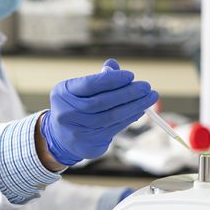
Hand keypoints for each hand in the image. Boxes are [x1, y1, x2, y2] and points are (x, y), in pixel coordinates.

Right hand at [38, 59, 158, 166]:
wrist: (60, 138)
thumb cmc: (74, 107)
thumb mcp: (78, 90)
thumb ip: (97, 78)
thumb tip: (114, 66)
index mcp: (63, 94)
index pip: (90, 84)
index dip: (112, 80)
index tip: (130, 76)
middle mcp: (68, 113)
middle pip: (102, 102)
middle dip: (128, 93)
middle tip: (145, 87)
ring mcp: (78, 130)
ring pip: (111, 116)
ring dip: (134, 106)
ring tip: (149, 98)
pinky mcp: (90, 143)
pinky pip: (114, 128)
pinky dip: (129, 118)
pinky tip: (139, 110)